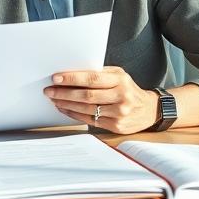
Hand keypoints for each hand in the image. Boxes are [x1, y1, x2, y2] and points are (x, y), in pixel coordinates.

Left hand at [44, 66, 159, 133]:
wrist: (149, 110)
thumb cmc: (128, 89)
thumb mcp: (119, 76)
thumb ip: (100, 73)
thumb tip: (71, 73)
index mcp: (120, 80)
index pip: (92, 78)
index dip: (72, 78)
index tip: (56, 78)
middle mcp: (121, 97)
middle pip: (87, 95)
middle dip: (64, 93)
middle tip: (49, 90)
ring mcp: (119, 113)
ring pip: (87, 109)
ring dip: (66, 104)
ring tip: (54, 99)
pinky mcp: (116, 126)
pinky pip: (90, 120)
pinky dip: (74, 114)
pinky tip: (64, 109)